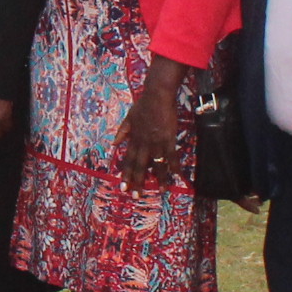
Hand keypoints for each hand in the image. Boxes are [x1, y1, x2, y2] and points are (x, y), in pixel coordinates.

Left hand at [117, 58, 187, 188]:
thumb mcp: (128, 118)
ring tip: (160, 191)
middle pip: (140, 166)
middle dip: (138, 182)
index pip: (128, 160)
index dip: (126, 174)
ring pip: (157, 165)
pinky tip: (178, 176)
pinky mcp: (169, 139)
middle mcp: (144, 143)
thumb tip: (113, 144)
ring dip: (158, 179)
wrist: (157, 96)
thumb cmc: (143, 105)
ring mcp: (157, 142)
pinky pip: (172, 156)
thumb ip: (122, 132)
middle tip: (135, 196)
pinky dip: (175, 167)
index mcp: (134, 139)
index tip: (123, 186)